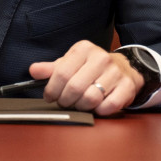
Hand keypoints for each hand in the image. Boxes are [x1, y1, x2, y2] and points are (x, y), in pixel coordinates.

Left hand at [28, 40, 142, 115]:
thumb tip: (33, 70)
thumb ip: (51, 69)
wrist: (123, 69)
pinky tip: (96, 107)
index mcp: (84, 49)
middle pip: (74, 88)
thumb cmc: (91, 68)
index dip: (52, 90)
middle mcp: (101, 57)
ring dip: (81, 107)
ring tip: (79, 104)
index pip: (61, 73)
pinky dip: (99, 111)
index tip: (50, 97)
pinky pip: (108, 106)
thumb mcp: (70, 64)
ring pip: (90, 98)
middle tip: (64, 103)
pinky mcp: (127, 86)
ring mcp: (115, 72)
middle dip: (65, 101)